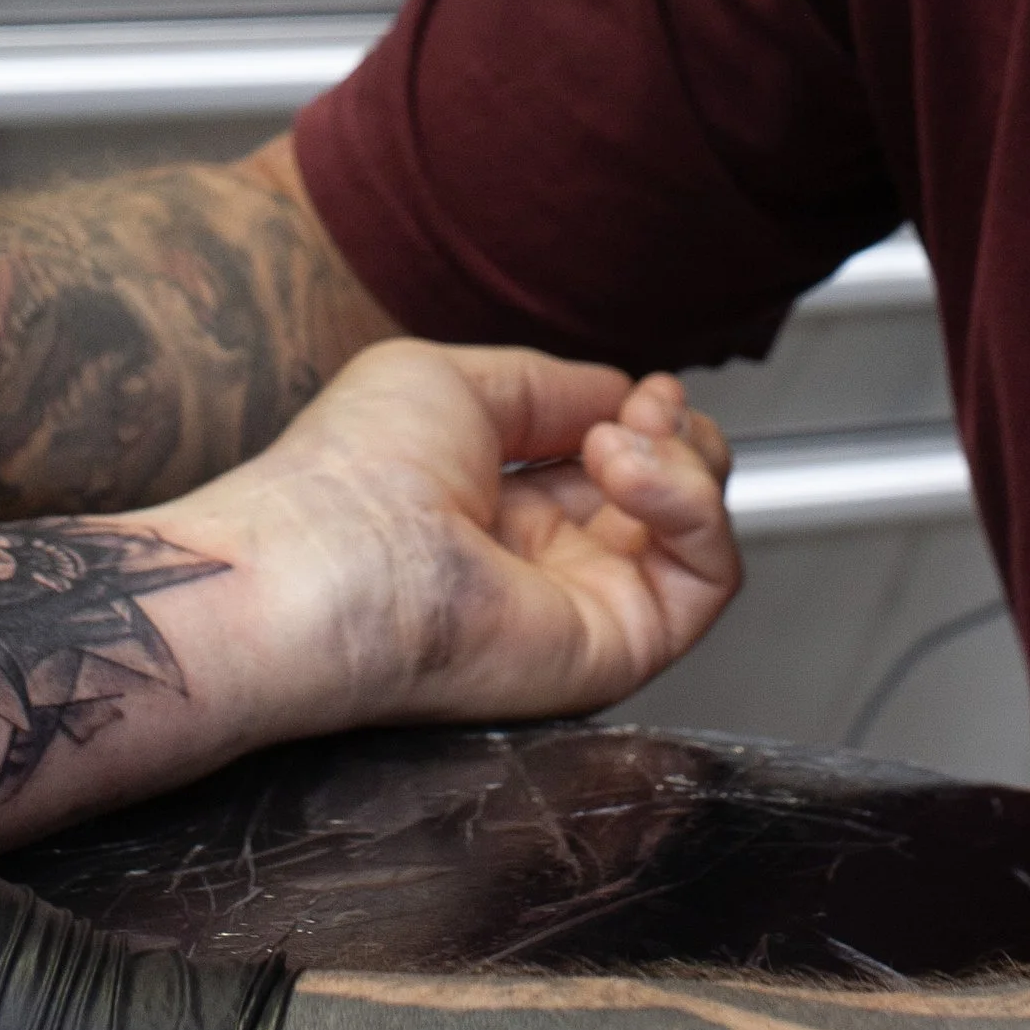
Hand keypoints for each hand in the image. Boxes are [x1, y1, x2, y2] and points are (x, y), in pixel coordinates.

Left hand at [179, 340, 739, 733]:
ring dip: (686, 461)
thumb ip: (551, 388)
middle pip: (675, 494)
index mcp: (504, 504)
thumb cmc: (349, 475)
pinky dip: (693, 506)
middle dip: (679, 433)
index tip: (641, 389)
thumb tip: (621, 394)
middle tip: (644, 411)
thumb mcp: (452, 380)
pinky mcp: (617, 648)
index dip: (645, 415)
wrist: (319, 568)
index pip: (617, 460)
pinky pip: (709, 579)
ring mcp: (587, 606)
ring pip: (703, 532)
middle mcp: (552, 560)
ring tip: (620, 442)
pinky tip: (626, 470)